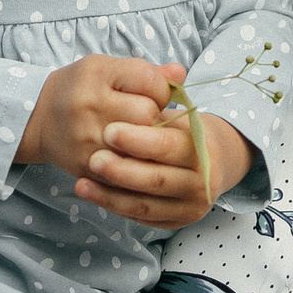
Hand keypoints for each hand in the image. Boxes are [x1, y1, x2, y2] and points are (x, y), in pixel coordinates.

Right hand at [19, 57, 178, 180]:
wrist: (37, 118)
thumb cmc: (80, 88)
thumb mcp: (107, 69)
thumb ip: (145, 71)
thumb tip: (181, 74)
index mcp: (97, 74)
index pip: (150, 81)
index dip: (160, 90)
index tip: (151, 94)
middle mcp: (89, 104)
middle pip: (147, 115)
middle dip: (154, 118)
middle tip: (145, 119)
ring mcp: (86, 138)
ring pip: (139, 147)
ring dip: (146, 144)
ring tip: (139, 138)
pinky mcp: (85, 165)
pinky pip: (125, 171)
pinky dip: (135, 165)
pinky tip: (130, 157)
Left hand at [77, 114, 250, 229]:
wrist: (210, 164)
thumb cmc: (184, 133)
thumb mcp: (179, 114)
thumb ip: (167, 97)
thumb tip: (171, 69)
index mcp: (204, 150)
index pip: (169, 146)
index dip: (139, 140)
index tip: (109, 130)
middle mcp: (202, 183)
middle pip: (157, 180)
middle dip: (122, 171)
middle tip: (93, 159)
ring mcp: (190, 207)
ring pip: (145, 205)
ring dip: (110, 194)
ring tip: (82, 182)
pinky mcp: (175, 223)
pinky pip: (140, 218)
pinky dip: (113, 206)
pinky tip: (90, 193)